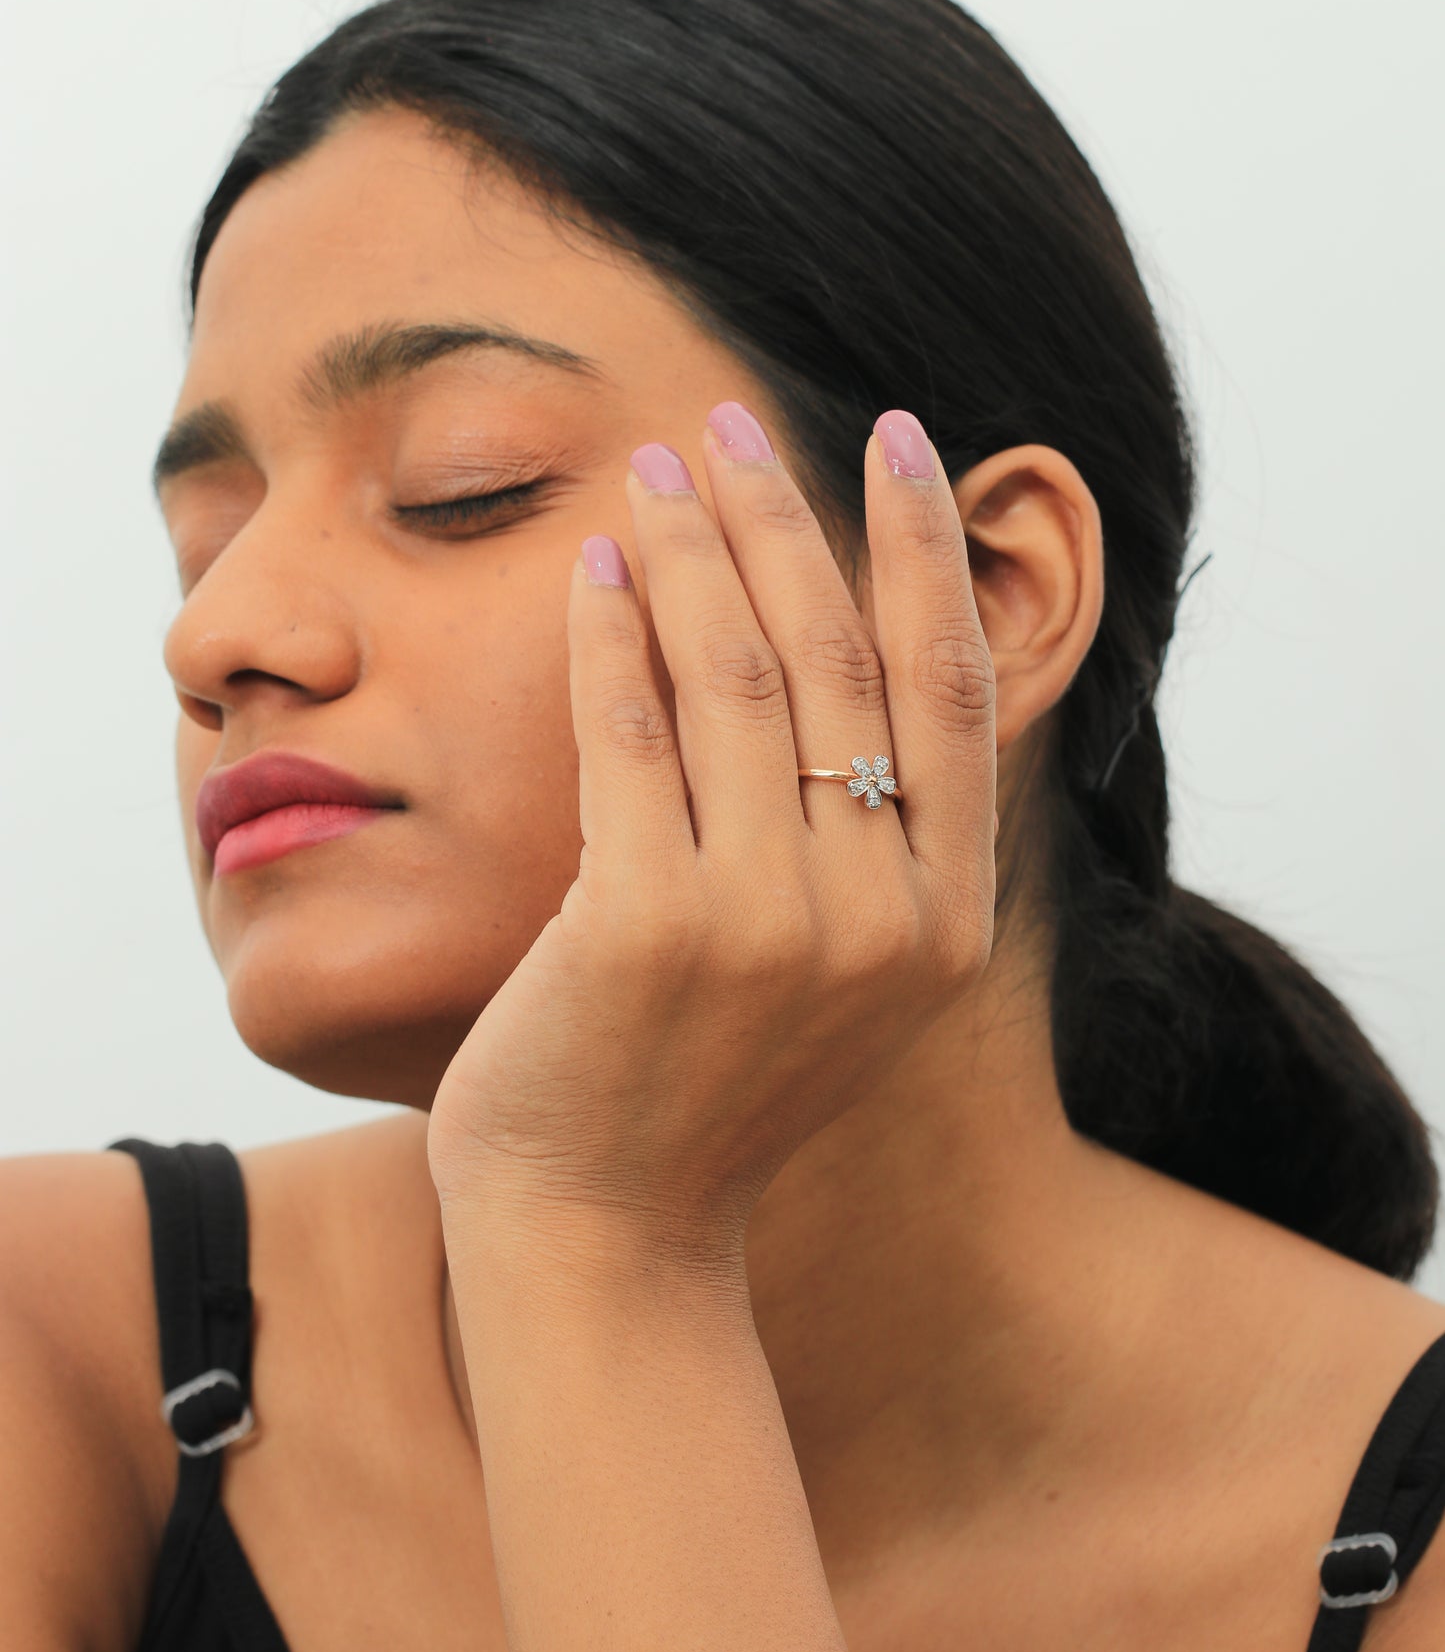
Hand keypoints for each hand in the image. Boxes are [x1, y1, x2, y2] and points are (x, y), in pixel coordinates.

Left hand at [427, 402, 996, 1264]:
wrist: (607, 1231)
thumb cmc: (709, 1088)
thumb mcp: (840, 973)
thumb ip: (874, 841)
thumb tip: (858, 652)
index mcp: (945, 920)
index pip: (951, 690)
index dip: (925, 550)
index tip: (894, 438)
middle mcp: (880, 915)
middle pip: (839, 659)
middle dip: (784, 515)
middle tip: (732, 421)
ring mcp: (769, 922)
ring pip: (735, 674)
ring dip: (691, 547)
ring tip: (651, 465)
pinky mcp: (649, 922)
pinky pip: (631, 731)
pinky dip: (611, 633)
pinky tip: (590, 565)